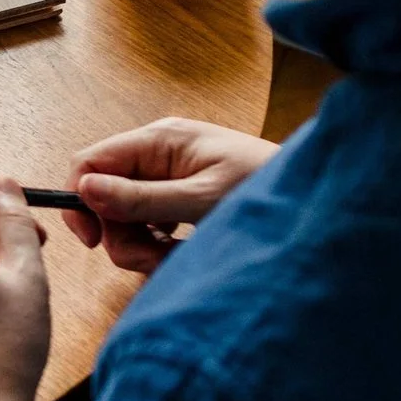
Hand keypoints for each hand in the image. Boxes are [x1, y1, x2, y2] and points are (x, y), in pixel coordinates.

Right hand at [62, 117, 274, 273]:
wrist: (319, 203)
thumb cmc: (267, 190)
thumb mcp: (202, 200)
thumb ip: (143, 198)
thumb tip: (85, 190)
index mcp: (160, 140)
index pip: (90, 162)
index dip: (81, 201)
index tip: (94, 242)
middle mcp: (158, 153)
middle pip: (105, 196)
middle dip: (123, 235)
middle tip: (153, 261)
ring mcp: (169, 175)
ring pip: (125, 216)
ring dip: (142, 247)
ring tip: (177, 259)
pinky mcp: (180, 196)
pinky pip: (149, 224)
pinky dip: (159, 245)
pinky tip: (184, 252)